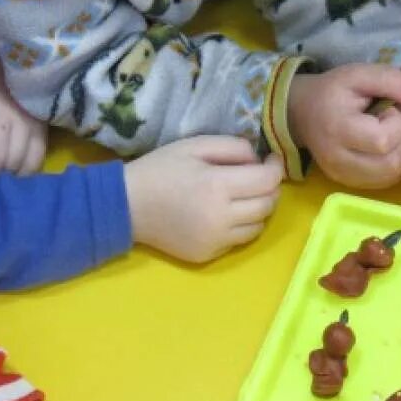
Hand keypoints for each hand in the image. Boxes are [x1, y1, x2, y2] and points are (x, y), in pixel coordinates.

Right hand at [124, 136, 281, 262]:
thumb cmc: (160, 169)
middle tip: (258, 176)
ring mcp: (214, 241)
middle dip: (270, 188)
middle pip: (268, 205)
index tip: (271, 160)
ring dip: (258, 209)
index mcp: (217, 187)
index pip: (267, 181)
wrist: (125, 206)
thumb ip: (232, 148)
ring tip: (243, 195)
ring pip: (259, 226)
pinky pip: (239, 241)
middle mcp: (221, 218)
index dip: (275, 168)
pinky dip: (240, 226)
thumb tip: (259, 160)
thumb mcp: (195, 145)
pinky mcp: (207, 255)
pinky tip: (224, 213)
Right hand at [288, 65, 400, 188]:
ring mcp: (342, 175)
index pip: (384, 140)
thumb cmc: (333, 91)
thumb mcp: (358, 74)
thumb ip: (390, 79)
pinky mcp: (347, 183)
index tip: (386, 110)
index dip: (396, 123)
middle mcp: (338, 159)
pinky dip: (388, 165)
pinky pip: (383, 182)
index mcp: (339, 128)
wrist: (303, 112)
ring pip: (390, 176)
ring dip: (396, 155)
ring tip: (383, 136)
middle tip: (386, 124)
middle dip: (399, 141)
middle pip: (391, 164)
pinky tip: (379, 149)